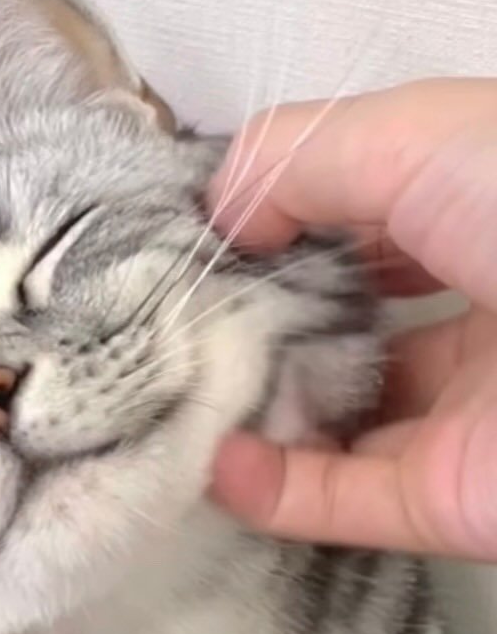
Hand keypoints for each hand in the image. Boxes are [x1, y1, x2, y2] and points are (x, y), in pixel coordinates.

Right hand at [206, 78, 496, 558]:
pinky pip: (343, 500)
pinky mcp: (448, 499)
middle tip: (167, 319)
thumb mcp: (413, 133)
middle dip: (256, 317)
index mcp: (484, 209)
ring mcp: (464, 411)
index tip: (194, 235)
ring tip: (171, 391)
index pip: (361, 215)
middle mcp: (477, 307)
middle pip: (345, 319)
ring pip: (338, 418)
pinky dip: (272, 490)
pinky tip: (214, 462)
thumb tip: (221, 219)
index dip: (277, 218)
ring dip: (253, 409)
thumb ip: (297, 159)